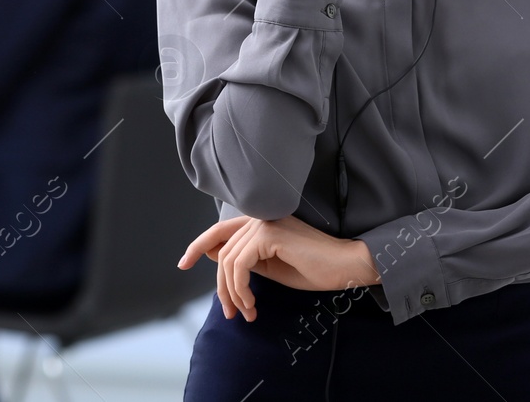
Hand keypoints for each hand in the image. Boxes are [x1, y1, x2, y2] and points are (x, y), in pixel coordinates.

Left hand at [178, 214, 377, 321]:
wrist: (347, 267)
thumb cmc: (314, 269)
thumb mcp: (272, 267)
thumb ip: (245, 261)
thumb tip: (214, 257)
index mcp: (259, 222)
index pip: (218, 231)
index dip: (197, 246)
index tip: (183, 264)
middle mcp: (258, 217)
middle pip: (221, 250)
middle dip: (220, 285)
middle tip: (229, 312)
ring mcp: (263, 224)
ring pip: (228, 260)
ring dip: (232, 292)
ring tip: (246, 312)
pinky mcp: (268, 236)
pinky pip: (239, 265)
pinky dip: (240, 288)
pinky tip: (251, 305)